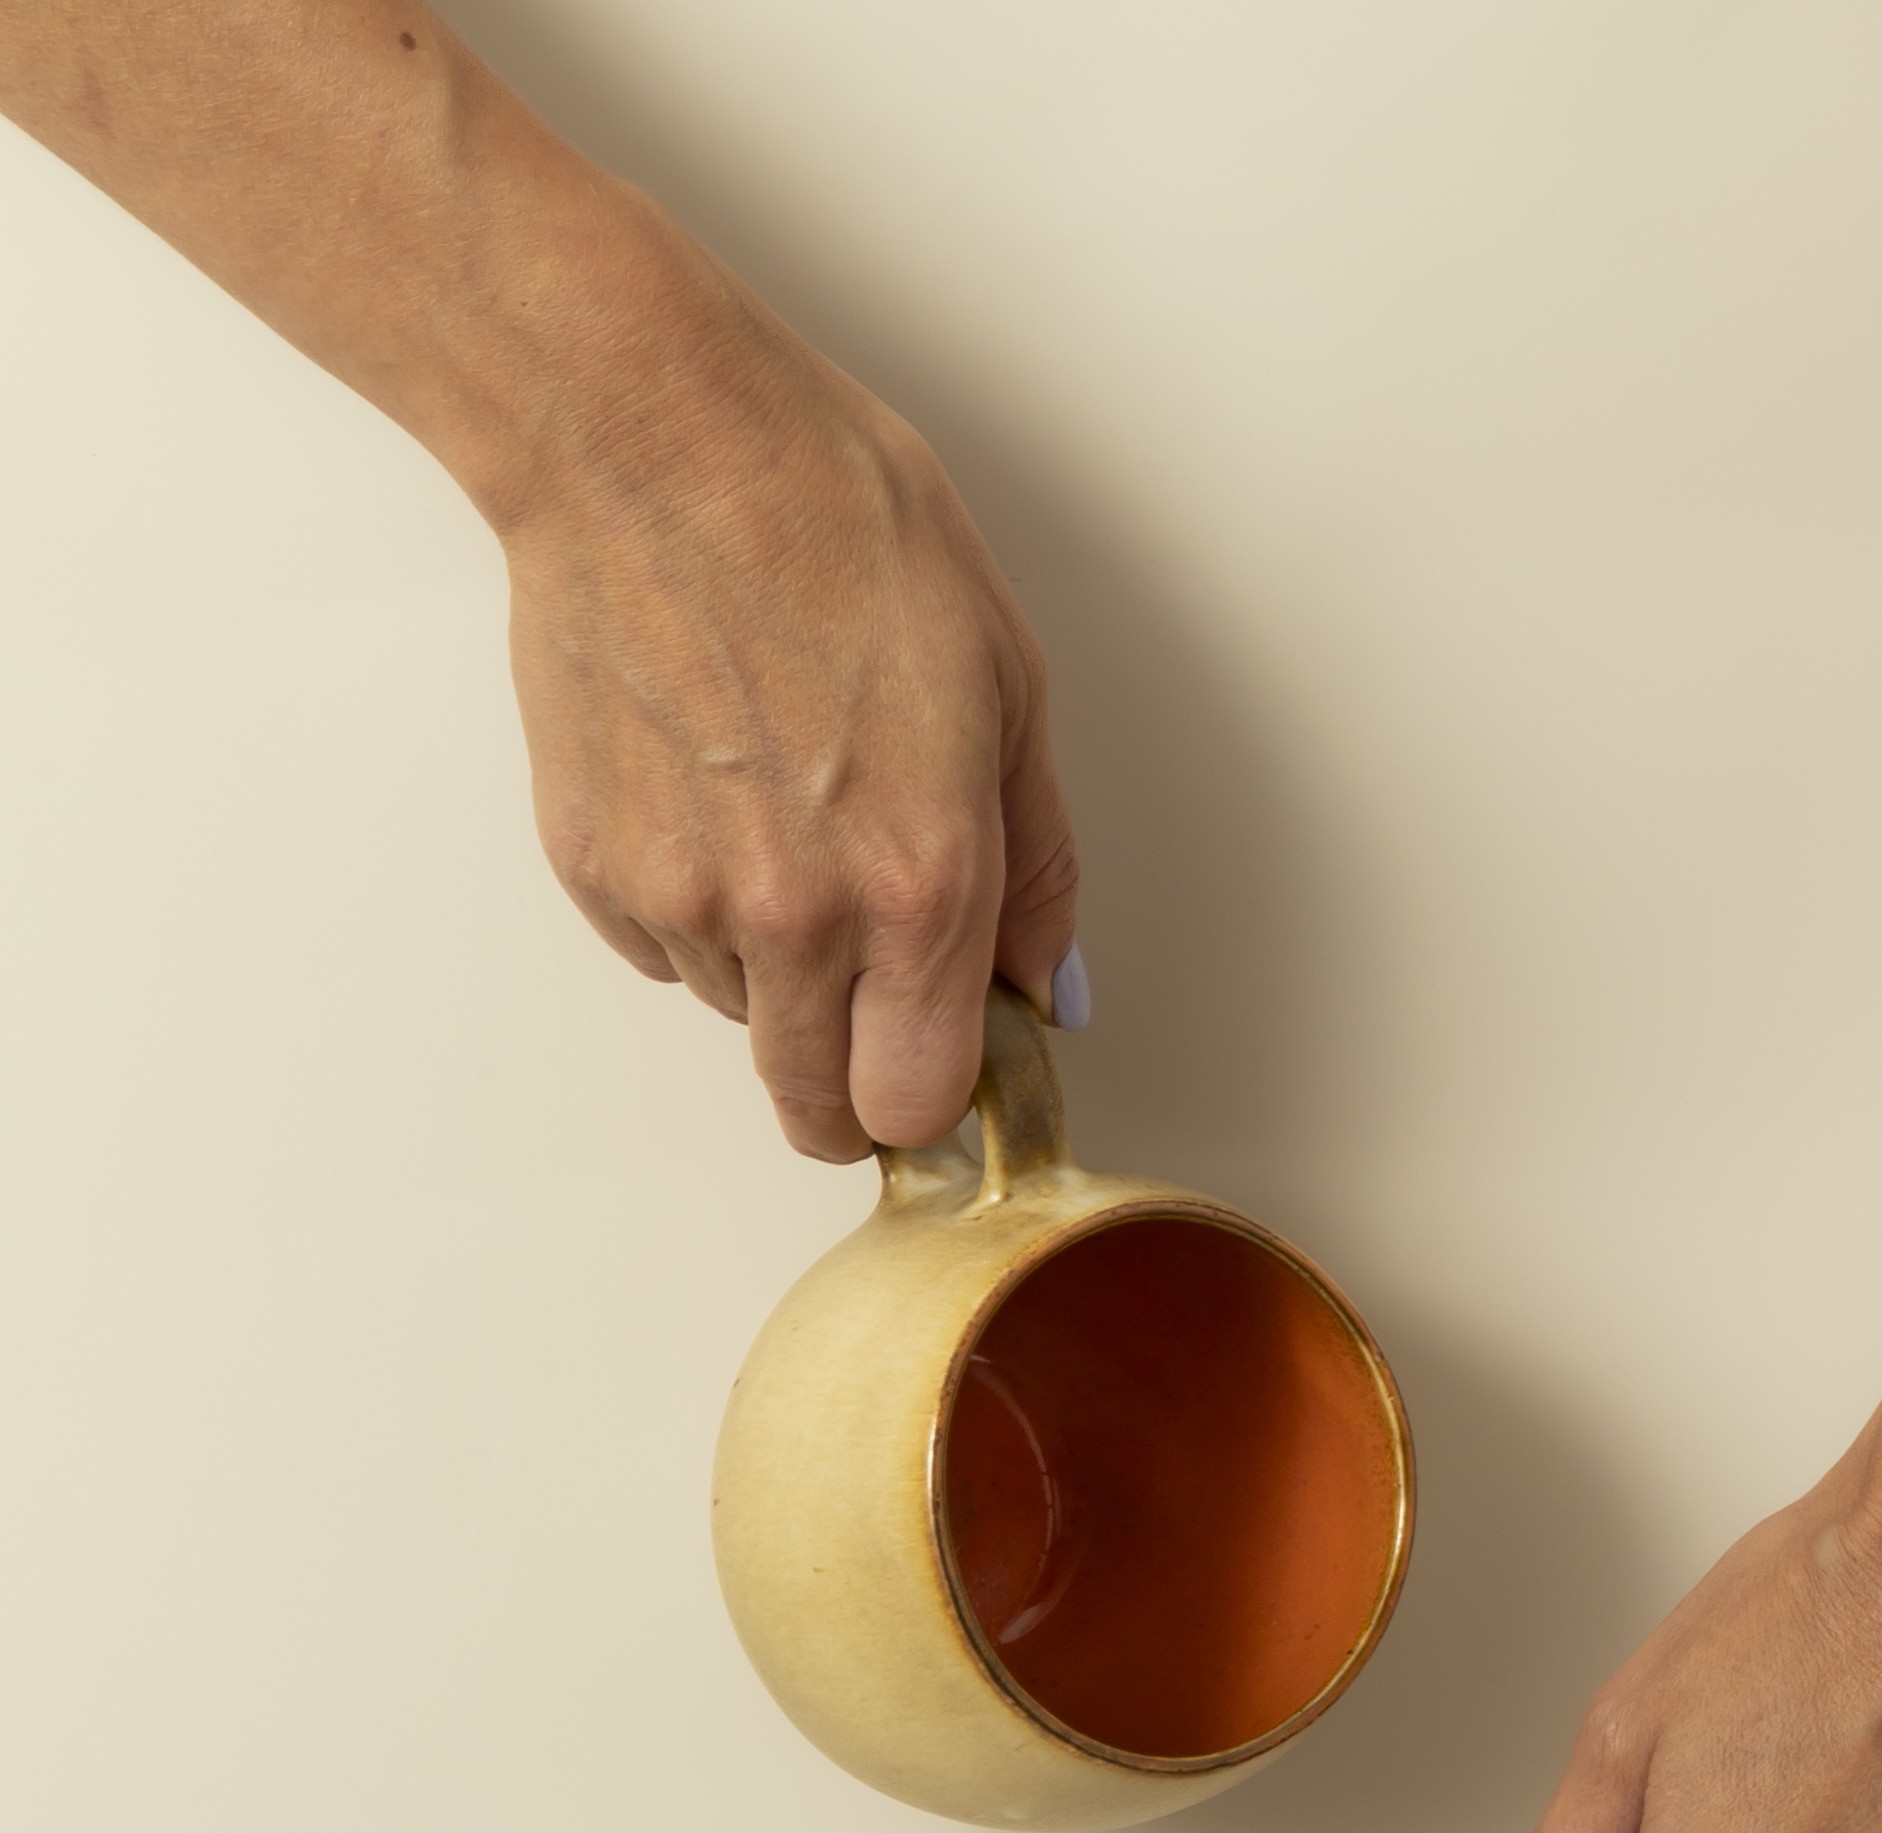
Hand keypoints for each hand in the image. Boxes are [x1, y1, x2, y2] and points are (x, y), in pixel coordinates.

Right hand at [494, 223, 1078, 1158]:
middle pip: (817, 1105)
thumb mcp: (1002, 678)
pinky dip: (695, 908)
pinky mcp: (594, 869)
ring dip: (777, 969)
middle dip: (851, 1080)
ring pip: (745, 1018)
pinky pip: (664, 949)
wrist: (645, 439)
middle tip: (869, 1006)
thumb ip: (1033, 862)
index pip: (920, 1103)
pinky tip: (712, 787)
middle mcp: (797, 918)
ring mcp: (683, 901)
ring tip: (786, 819)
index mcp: (920, 881)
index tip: (941, 1064)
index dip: (935, 1100)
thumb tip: (1046, 982)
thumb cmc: (829, 518)